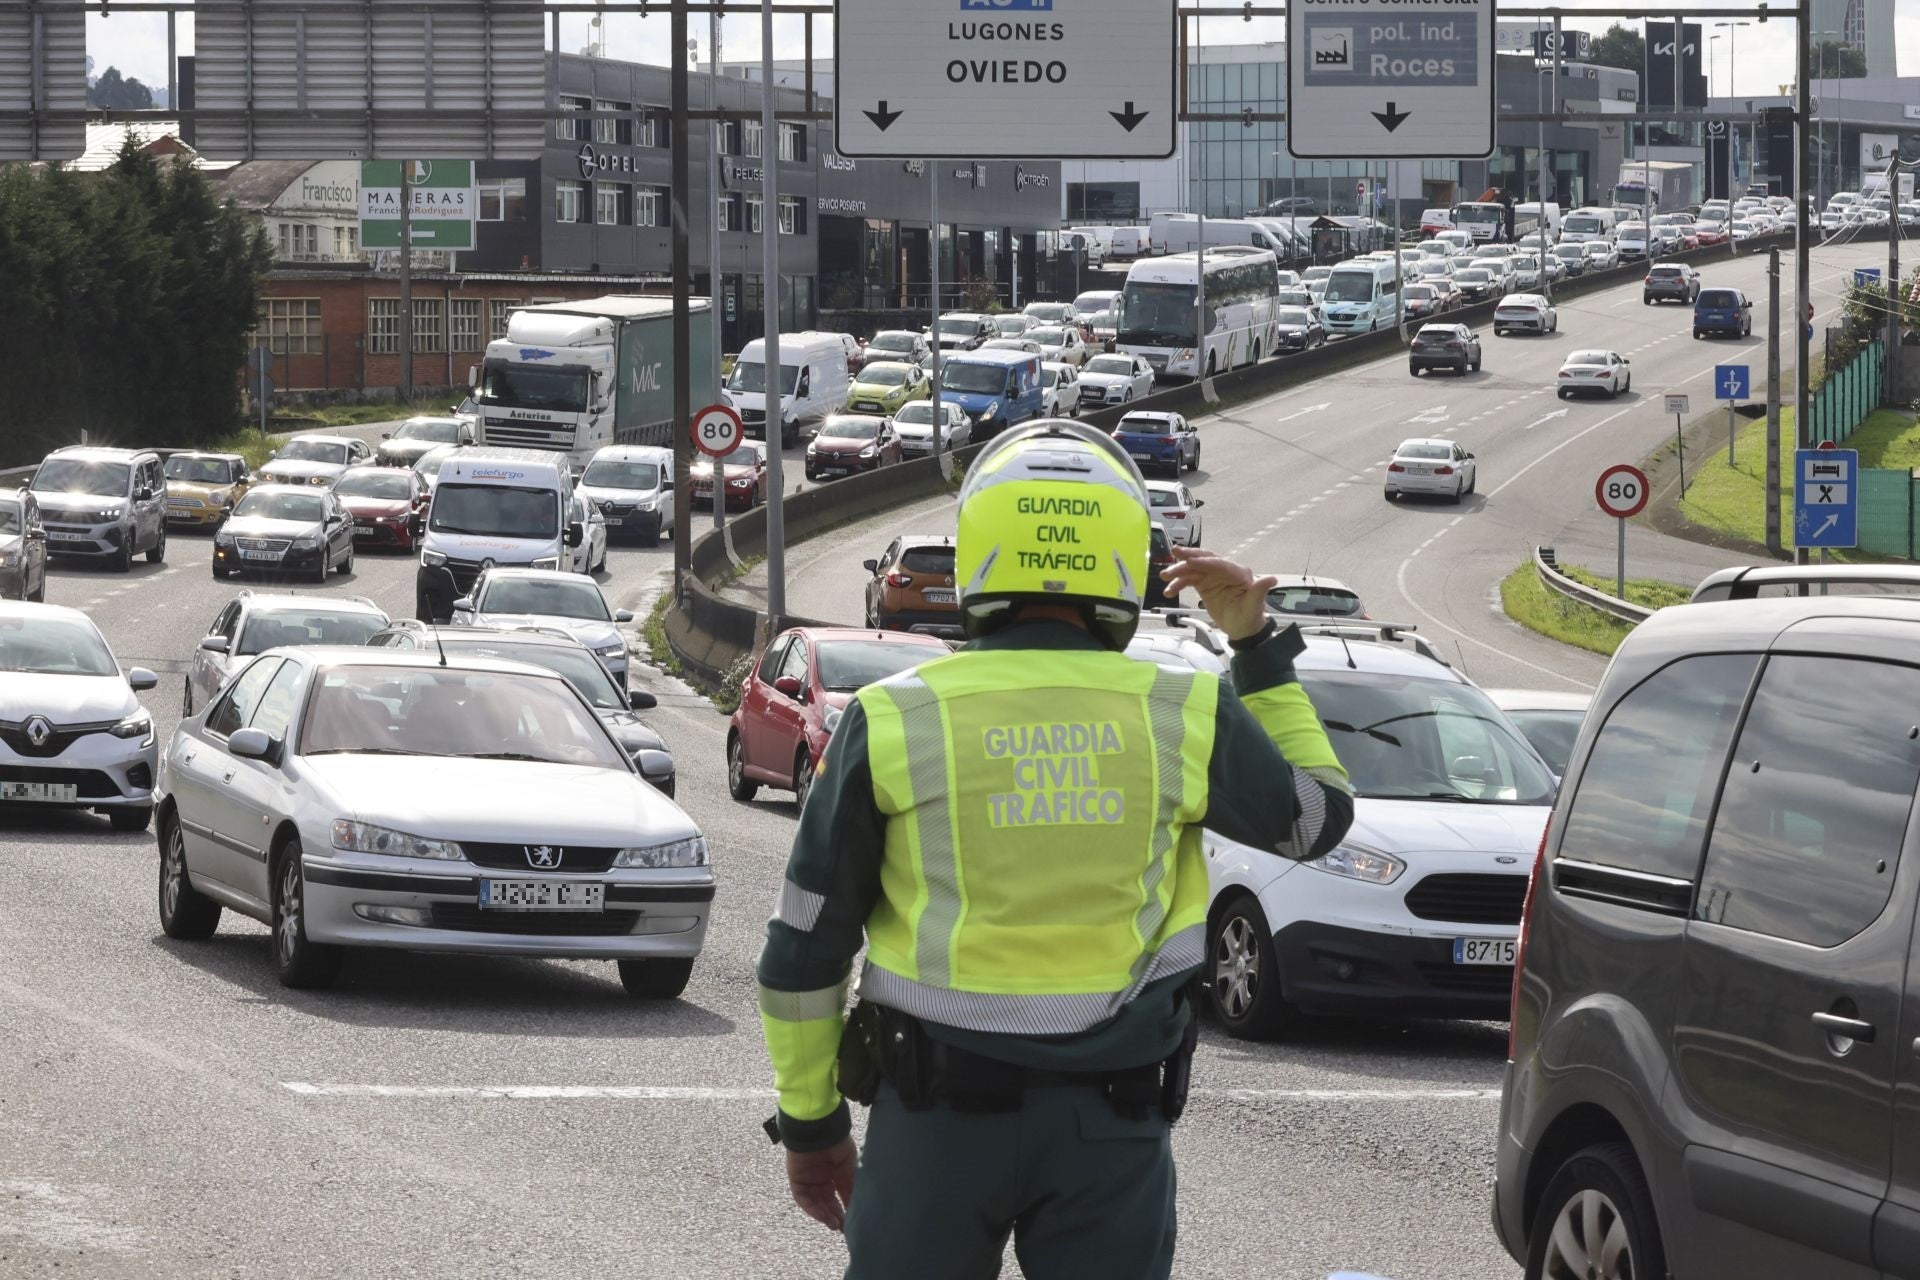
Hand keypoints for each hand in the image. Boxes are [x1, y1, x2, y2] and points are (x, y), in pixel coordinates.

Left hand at [787, 1138, 857, 1231]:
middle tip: (842, 1227)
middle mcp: (822, 1177)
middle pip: (827, 1201)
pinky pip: (803, 1198)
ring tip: (834, 1224)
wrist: (820, 1129)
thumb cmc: (837, 1143)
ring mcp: (808, 1178)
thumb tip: (856, 1207)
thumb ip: (850, 1186)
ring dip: (824, 1214)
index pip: (840, 1195)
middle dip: (834, 1215)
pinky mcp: (796, 1179)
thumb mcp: (849, 1167)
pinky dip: (812, 1208)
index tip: (852, 1222)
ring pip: (815, 1202)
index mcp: (835, 1172)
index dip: (845, 1208)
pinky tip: (822, 1215)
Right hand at [1160, 547, 1276, 641]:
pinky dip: (1178, 584)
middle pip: (1206, 559)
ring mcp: (1213, 577)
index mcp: (1239, 573)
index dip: (1205, 562)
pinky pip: (1189, 580)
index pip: (1220, 564)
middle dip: (1190, 555)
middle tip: (1175, 552)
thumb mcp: (1255, 606)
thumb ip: (1259, 591)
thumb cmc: (1250, 617)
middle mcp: (1225, 571)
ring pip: (1194, 569)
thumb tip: (1271, 579)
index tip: (1189, 561)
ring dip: (1179, 571)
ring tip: (1164, 576)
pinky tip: (1169, 591)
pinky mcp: (1205, 584)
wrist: (1242, 629)